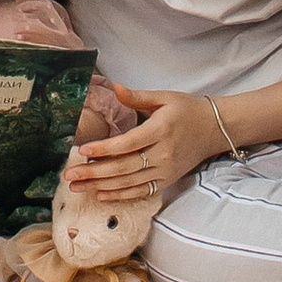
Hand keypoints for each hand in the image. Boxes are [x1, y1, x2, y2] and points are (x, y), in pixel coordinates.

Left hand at [66, 88, 224, 202]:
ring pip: (129, 183)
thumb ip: (137, 96)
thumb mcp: (164, 97)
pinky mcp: (166, 181)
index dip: (104, 149)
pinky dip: (119, 195)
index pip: (128, 144)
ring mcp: (165, 171)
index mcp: (160, 130)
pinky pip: (140, 192)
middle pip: (124, 167)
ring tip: (76, 186)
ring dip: (100, 186)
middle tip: (69, 175)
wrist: (213, 130)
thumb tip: (115, 87)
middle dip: (94, 173)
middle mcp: (163, 154)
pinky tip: (99, 194)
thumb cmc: (186, 110)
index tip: (82, 151)